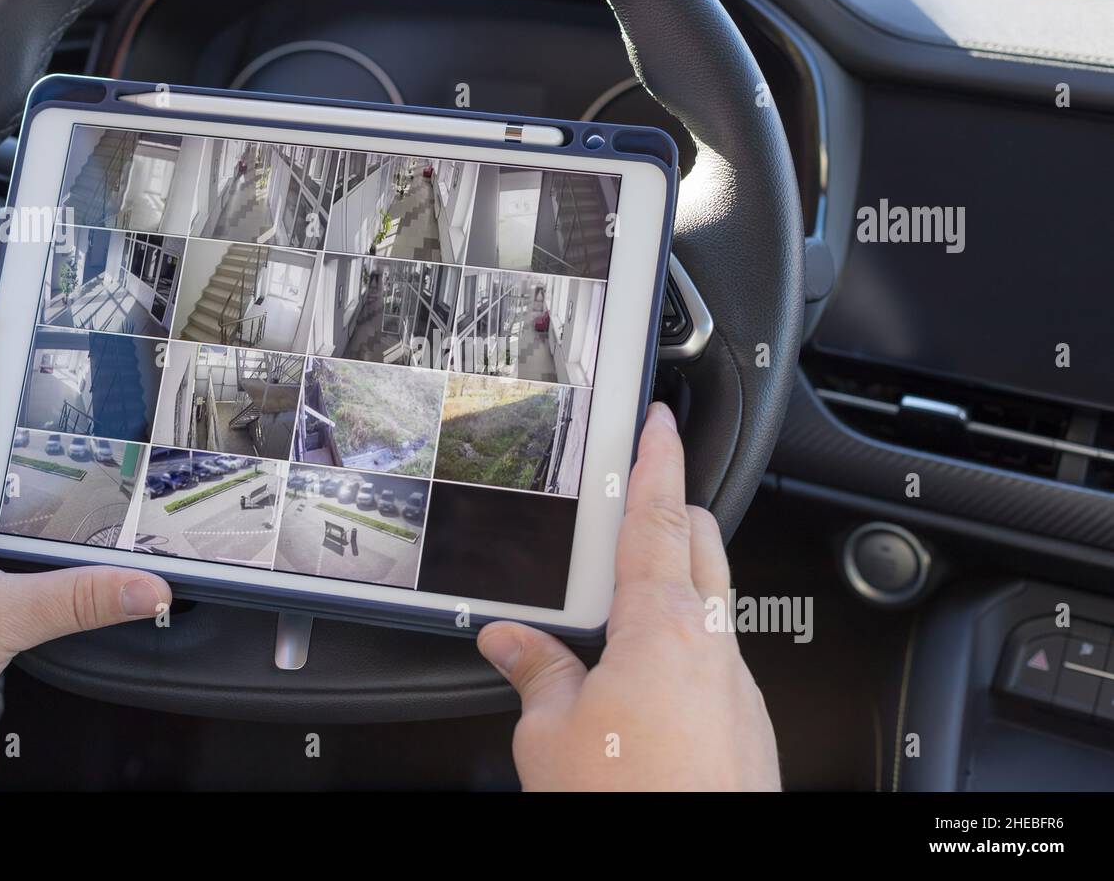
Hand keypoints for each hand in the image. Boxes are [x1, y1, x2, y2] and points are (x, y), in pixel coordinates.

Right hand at [477, 402, 779, 790]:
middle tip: (638, 500)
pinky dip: (684, 645)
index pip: (661, 518)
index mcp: (662, 629)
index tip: (660, 423)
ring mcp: (738, 689)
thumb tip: (512, 644)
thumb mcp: (551, 738)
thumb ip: (536, 674)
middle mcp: (713, 648)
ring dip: (677, 585)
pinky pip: (716, 659)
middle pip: (703, 547)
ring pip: (714, 604)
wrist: (698, 865)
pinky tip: (646, 681)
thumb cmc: (632, 803)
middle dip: (674, 512)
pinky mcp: (747, 728)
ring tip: (622, 607)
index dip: (659, 461)